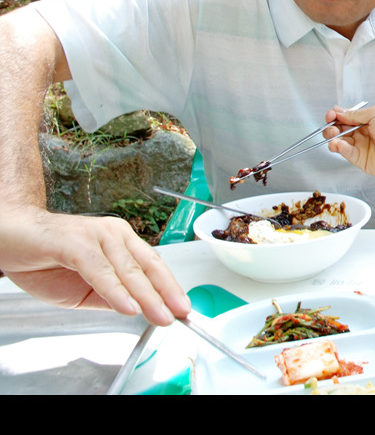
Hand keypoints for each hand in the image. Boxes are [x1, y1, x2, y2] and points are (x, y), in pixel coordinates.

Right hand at [0, 207, 189, 325]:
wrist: (9, 237)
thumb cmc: (46, 258)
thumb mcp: (85, 288)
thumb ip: (110, 297)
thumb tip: (136, 310)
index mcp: (121, 241)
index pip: (153, 266)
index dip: (170, 288)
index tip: (182, 308)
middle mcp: (114, 234)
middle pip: (146, 268)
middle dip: (165, 294)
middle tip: (179, 314)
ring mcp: (96, 236)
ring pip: (127, 270)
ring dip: (146, 296)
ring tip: (160, 315)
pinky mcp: (75, 243)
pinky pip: (100, 270)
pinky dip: (116, 290)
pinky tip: (128, 306)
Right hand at [323, 104, 374, 180]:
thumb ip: (355, 114)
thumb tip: (338, 112)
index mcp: (367, 120)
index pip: (346, 116)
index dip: (336, 115)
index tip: (331, 115)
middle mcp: (363, 133)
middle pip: (340, 129)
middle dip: (331, 126)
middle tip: (331, 126)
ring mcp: (361, 146)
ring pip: (339, 141)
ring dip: (332, 137)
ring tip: (333, 136)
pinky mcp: (360, 160)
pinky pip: (345, 153)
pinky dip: (339, 148)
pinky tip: (338, 144)